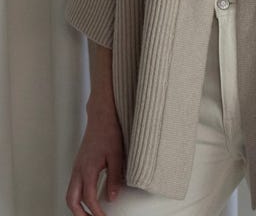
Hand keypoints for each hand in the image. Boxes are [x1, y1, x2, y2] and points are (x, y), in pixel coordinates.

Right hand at [66, 96, 124, 215]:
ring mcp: (77, 166)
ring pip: (70, 192)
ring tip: (90, 212)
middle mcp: (78, 169)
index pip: (88, 198)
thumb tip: (112, 197)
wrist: (101, 116)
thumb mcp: (117, 155)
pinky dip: (78, 194)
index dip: (95, 212)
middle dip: (79, 214)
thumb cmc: (109, 132)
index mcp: (87, 169)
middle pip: (72, 200)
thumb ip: (115, 177)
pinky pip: (74, 184)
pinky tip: (88, 195)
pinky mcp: (79, 162)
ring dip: (77, 205)